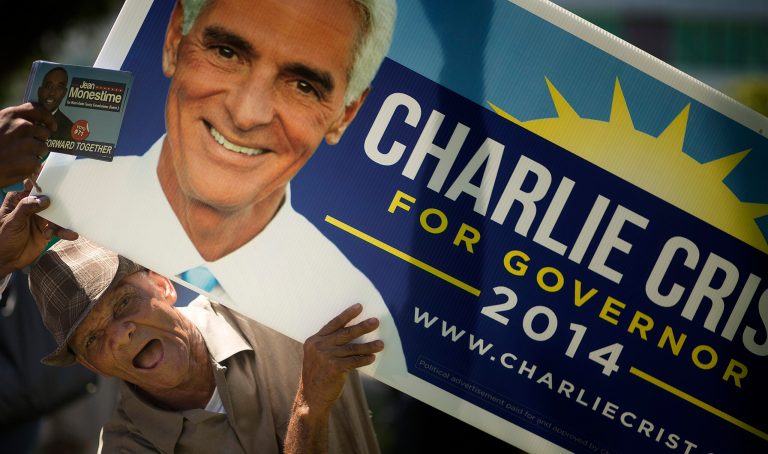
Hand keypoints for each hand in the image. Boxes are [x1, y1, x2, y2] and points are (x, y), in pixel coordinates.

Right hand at [0, 103, 55, 186]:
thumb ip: (13, 121)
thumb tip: (31, 123)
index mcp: (11, 115)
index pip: (38, 110)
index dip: (48, 118)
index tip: (51, 125)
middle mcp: (22, 127)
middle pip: (44, 132)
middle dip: (38, 139)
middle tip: (25, 146)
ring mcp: (28, 144)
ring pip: (43, 148)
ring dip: (34, 153)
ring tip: (17, 157)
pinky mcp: (31, 161)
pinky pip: (37, 163)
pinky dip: (29, 166)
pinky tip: (15, 166)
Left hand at [0, 180, 76, 275]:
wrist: (6, 260)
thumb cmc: (2, 238)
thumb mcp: (12, 221)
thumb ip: (26, 208)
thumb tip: (44, 199)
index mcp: (19, 200)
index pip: (32, 186)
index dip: (44, 178)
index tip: (57, 173)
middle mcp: (31, 207)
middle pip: (49, 198)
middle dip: (60, 198)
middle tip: (72, 197)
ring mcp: (40, 218)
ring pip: (57, 214)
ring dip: (64, 219)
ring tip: (70, 225)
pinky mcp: (48, 230)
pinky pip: (59, 228)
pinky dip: (65, 231)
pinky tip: (71, 234)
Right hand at [285, 304, 383, 453]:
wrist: (311, 398)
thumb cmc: (318, 376)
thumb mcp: (317, 357)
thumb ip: (330, 345)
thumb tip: (355, 334)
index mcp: (313, 341)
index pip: (333, 323)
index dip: (347, 315)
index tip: (359, 307)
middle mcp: (319, 346)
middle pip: (345, 333)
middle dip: (362, 326)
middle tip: (376, 322)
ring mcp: (326, 356)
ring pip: (352, 348)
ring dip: (369, 345)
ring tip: (380, 344)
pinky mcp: (334, 368)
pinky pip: (354, 361)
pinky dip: (364, 359)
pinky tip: (372, 358)